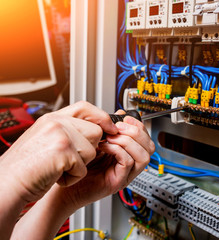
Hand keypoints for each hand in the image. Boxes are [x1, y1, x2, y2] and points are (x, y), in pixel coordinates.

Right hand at [0, 101, 117, 203]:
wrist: (6, 183)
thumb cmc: (24, 166)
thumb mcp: (45, 139)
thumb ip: (68, 130)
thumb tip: (96, 130)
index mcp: (52, 118)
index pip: (85, 108)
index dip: (102, 117)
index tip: (111, 127)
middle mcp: (56, 123)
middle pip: (96, 131)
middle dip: (88, 149)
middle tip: (68, 158)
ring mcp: (60, 135)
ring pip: (91, 150)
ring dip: (79, 165)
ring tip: (58, 168)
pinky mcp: (63, 151)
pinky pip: (83, 167)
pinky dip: (72, 177)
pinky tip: (55, 176)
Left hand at [48, 110, 154, 210]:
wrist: (64, 177)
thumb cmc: (77, 160)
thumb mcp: (96, 136)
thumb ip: (109, 125)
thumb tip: (121, 114)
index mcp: (127, 152)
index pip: (146, 139)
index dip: (139, 126)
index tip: (125, 119)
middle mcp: (129, 164)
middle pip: (149, 147)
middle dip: (136, 132)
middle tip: (118, 128)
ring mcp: (125, 174)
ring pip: (143, 156)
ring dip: (127, 141)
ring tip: (110, 138)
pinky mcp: (118, 182)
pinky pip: (127, 162)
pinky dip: (117, 150)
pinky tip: (104, 147)